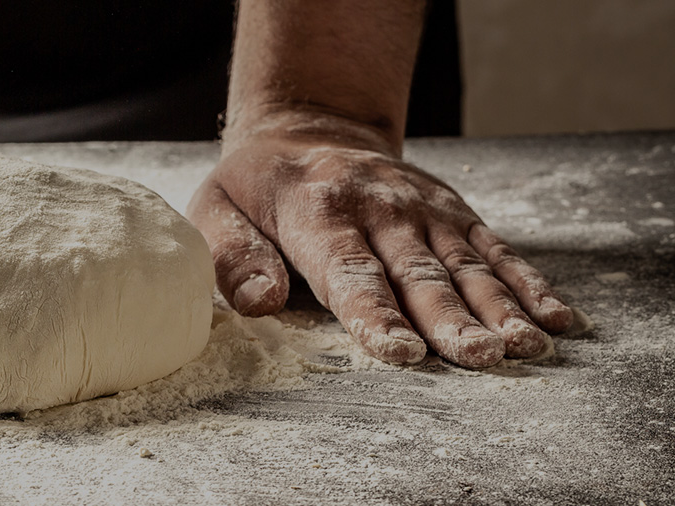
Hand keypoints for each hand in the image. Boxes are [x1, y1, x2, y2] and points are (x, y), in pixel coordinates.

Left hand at [187, 112, 573, 367]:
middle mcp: (381, 208)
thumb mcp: (217, 208)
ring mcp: (425, 208)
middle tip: (479, 358)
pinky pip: (495, 250)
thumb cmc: (257, 185)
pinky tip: (555, 319)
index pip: (350, 271)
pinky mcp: (454, 212)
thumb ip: (232, 257)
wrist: (310, 126)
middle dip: (450, 318)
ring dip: (499, 308)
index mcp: (319, 212)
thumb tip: (260, 303)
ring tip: (525, 348)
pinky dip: (528, 283)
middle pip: (418, 273)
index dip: (376, 314)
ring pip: (466, 265)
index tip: (402, 352)